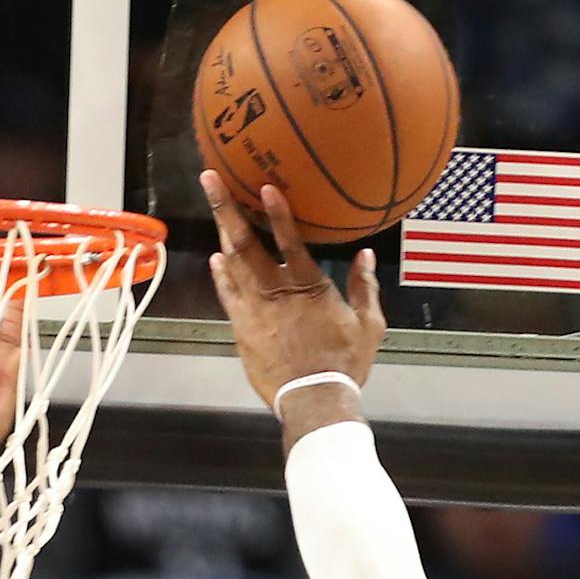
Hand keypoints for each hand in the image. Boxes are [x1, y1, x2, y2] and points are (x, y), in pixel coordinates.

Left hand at [202, 171, 385, 411]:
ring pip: (230, 263)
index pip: (289, 239)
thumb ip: (366, 287)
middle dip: (226, 208)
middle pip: (244, 243)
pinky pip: (227, 294)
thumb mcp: (369, 325)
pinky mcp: (241, 329)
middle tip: (210, 179)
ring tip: (213, 206)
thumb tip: (366, 255)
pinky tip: (214, 258)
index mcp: (308, 285)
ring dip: (220, 232)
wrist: (313, 399)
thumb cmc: (344, 363)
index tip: (263, 185)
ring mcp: (253, 310)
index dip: (276, 211)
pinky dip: (220, 275)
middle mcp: (274, 291)